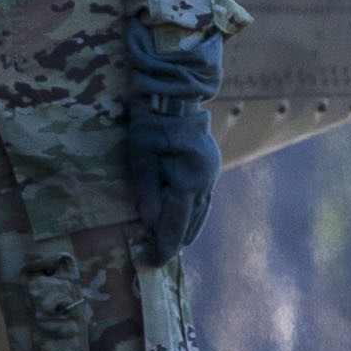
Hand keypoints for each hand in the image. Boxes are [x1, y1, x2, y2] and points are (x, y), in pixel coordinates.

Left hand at [125, 18, 223, 263]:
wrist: (175, 89)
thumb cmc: (152, 119)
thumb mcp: (140, 154)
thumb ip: (146, 190)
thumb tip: (148, 222)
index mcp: (189, 179)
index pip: (176, 223)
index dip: (164, 244)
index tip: (153, 261)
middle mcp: (205, 179)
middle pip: (192, 221)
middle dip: (175, 240)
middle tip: (158, 257)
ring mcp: (211, 172)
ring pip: (201, 210)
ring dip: (186, 228)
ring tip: (172, 244)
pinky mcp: (210, 164)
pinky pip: (203, 197)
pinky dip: (193, 212)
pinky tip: (184, 218)